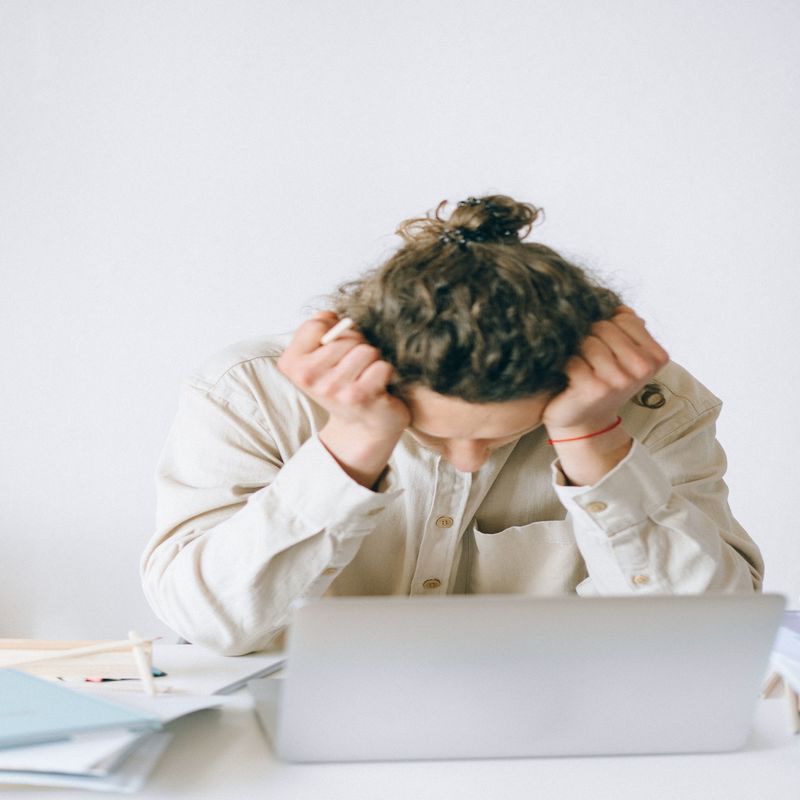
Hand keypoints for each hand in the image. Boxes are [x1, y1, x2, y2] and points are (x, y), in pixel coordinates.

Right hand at [276, 312, 410, 487]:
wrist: (361, 429)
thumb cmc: (343, 387)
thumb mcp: (321, 359)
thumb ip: (321, 331)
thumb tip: (328, 315)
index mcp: (292, 364)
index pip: (316, 325)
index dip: (334, 331)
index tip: (337, 351)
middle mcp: (309, 377)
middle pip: (346, 337)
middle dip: (357, 347)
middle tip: (354, 370)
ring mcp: (334, 388)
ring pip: (366, 350)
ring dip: (373, 361)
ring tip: (366, 378)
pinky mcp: (360, 396)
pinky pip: (382, 366)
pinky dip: (386, 374)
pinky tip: (377, 389)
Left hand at [542, 306, 669, 438]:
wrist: (585, 422)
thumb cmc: (602, 381)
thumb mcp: (622, 352)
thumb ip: (625, 325)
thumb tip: (619, 307)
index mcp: (656, 356)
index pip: (624, 318)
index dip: (607, 328)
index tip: (606, 349)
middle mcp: (643, 368)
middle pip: (605, 326)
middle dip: (590, 338)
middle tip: (590, 361)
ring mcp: (620, 380)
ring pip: (588, 341)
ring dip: (578, 353)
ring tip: (582, 370)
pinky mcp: (595, 389)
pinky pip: (573, 359)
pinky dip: (566, 366)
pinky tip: (572, 380)